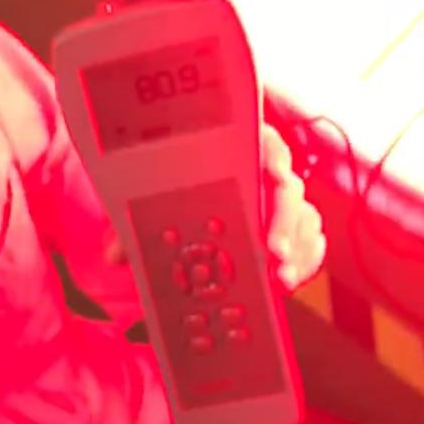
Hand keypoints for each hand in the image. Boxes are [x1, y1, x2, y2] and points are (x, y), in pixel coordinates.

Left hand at [104, 124, 326, 292]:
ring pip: (303, 217)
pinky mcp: (290, 222)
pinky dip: (303, 260)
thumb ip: (136, 218)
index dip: (271, 171)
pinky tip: (289, 281)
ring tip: (281, 282)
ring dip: (297, 250)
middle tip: (274, 260)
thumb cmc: (166, 175)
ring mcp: (279, 194)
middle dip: (284, 226)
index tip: (272, 188)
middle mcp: (264, 164)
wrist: (175, 170)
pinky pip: (308, 238)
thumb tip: (114, 255)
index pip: (265, 147)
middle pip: (287, 190)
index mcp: (236, 141)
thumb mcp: (148, 190)